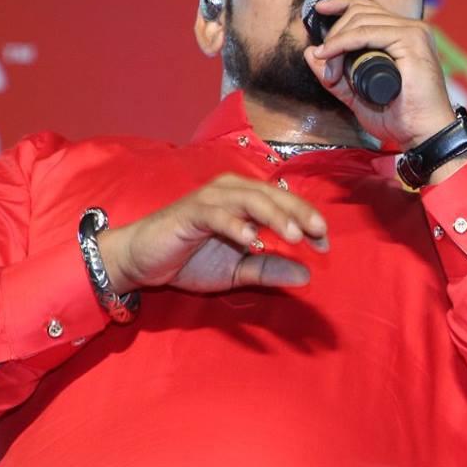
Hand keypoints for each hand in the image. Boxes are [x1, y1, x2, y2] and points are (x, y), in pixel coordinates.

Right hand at [99, 175, 328, 293]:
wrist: (141, 262)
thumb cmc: (189, 261)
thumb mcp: (235, 271)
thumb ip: (268, 270)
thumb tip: (307, 275)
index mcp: (246, 202)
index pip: (285, 204)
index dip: (308, 220)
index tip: (325, 244)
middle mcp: (232, 192)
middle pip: (274, 196)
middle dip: (300, 214)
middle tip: (318, 234)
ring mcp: (212, 199)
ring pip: (251, 200)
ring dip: (276, 216)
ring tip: (295, 236)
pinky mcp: (191, 211)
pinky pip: (218, 214)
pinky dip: (236, 225)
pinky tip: (251, 240)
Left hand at [303, 0, 458, 149]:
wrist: (423, 135)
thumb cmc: (399, 118)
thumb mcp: (357, 95)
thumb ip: (336, 76)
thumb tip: (310, 53)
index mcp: (404, 36)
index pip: (369, 8)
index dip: (341, 4)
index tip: (320, 9)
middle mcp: (412, 29)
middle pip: (361, 12)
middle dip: (334, 35)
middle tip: (324, 62)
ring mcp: (414, 32)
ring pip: (362, 20)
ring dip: (336, 42)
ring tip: (329, 70)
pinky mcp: (413, 40)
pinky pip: (369, 33)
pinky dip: (345, 42)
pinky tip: (331, 53)